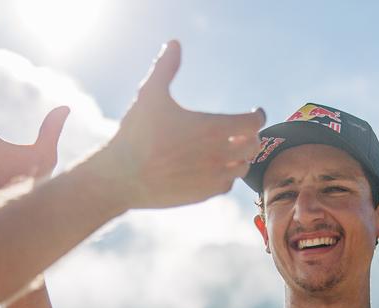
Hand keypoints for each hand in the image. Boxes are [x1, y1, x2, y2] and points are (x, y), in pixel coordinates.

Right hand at [92, 40, 264, 208]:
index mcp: (213, 128)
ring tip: (232, 149)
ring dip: (240, 157)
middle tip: (244, 131)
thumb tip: (174, 43)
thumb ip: (165, 68)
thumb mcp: (149, 95)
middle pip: (253, 146)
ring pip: (243, 167)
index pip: (253, 123)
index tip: (254, 113)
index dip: (257, 116)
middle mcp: (219, 154)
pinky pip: (227, 185)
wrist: (121, 177)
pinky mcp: (203, 194)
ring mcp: (212, 177)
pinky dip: (227, 175)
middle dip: (251, 136)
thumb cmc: (136, 134)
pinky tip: (217, 168)